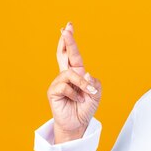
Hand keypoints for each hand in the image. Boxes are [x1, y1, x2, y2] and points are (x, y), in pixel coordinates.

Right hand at [47, 22, 101, 142]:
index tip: (68, 27)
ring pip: (70, 73)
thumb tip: (84, 73)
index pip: (73, 55)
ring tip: (88, 94)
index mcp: (77, 73)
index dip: (70, 42)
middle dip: (66, 41)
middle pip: (63, 55)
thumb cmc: (86, 107)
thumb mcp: (96, 93)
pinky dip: (75, 93)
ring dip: (82, 84)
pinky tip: (77, 100)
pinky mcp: (53, 91)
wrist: (78, 123)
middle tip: (66, 28)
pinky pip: (65, 86)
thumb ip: (93, 82)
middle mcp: (66, 75)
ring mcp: (58, 82)